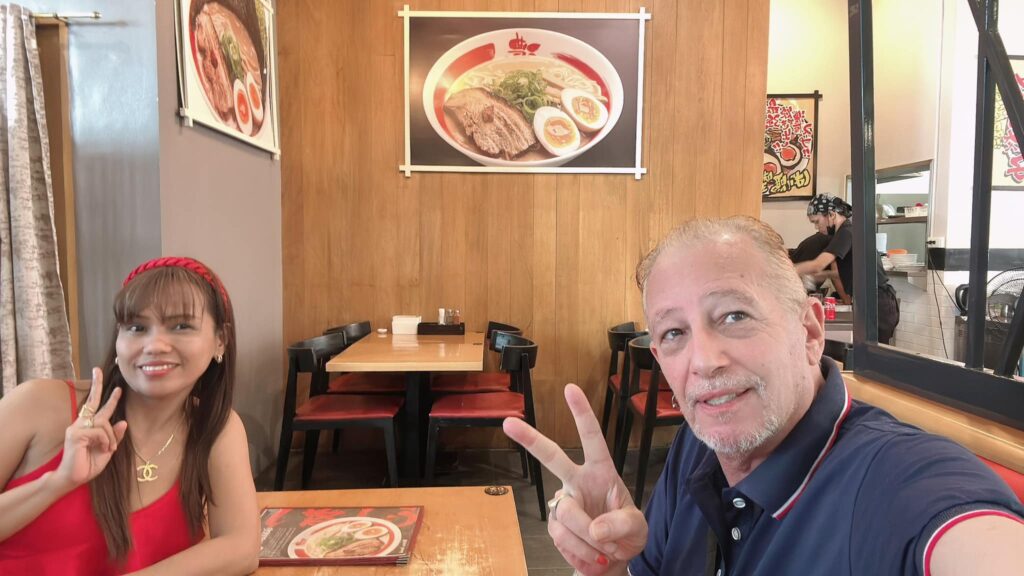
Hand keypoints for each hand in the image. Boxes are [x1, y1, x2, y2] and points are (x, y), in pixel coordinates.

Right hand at [53, 368, 127, 492]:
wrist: (72, 479)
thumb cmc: (87, 465)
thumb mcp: (106, 450)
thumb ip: (114, 437)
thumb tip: (123, 422)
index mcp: (88, 427)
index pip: (96, 407)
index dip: (105, 396)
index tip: (115, 386)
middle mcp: (80, 423)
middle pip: (92, 401)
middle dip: (97, 385)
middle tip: (98, 370)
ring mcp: (76, 427)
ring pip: (103, 422)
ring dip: (110, 437)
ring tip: (107, 449)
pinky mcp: (75, 434)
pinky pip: (99, 431)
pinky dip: (106, 441)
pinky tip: (103, 449)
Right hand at [504, 384, 647, 574]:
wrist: (612, 562)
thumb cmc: (627, 534)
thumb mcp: (637, 529)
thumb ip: (621, 525)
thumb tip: (594, 528)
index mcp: (601, 472)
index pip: (592, 439)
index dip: (582, 414)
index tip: (570, 389)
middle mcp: (577, 482)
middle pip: (551, 457)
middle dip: (530, 439)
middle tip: (508, 423)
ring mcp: (563, 503)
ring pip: (567, 516)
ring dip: (588, 540)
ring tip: (605, 551)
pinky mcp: (555, 526)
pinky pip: (563, 539)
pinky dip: (581, 552)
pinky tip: (592, 556)